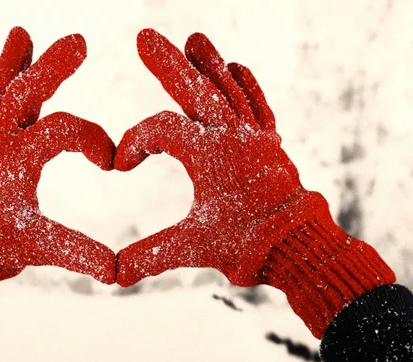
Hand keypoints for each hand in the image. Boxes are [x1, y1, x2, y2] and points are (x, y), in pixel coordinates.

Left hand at [0, 28, 115, 331]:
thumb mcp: (38, 249)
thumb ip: (78, 253)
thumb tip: (114, 271)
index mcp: (16, 160)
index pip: (62, 131)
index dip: (93, 140)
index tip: (112, 163)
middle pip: (27, 93)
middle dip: (53, 67)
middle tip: (78, 42)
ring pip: (1, 93)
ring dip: (12, 63)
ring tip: (19, 34)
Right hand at [114, 29, 319, 286]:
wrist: (298, 248)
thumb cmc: (246, 245)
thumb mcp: (192, 248)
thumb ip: (149, 256)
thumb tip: (113, 274)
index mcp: (208, 155)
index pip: (161, 130)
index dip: (134, 141)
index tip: (121, 164)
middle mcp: (232, 137)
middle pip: (195, 90)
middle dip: (167, 64)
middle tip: (145, 36)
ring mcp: (254, 138)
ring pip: (229, 91)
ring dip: (209, 64)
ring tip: (195, 38)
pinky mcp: (269, 146)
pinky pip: (258, 107)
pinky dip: (248, 86)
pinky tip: (239, 66)